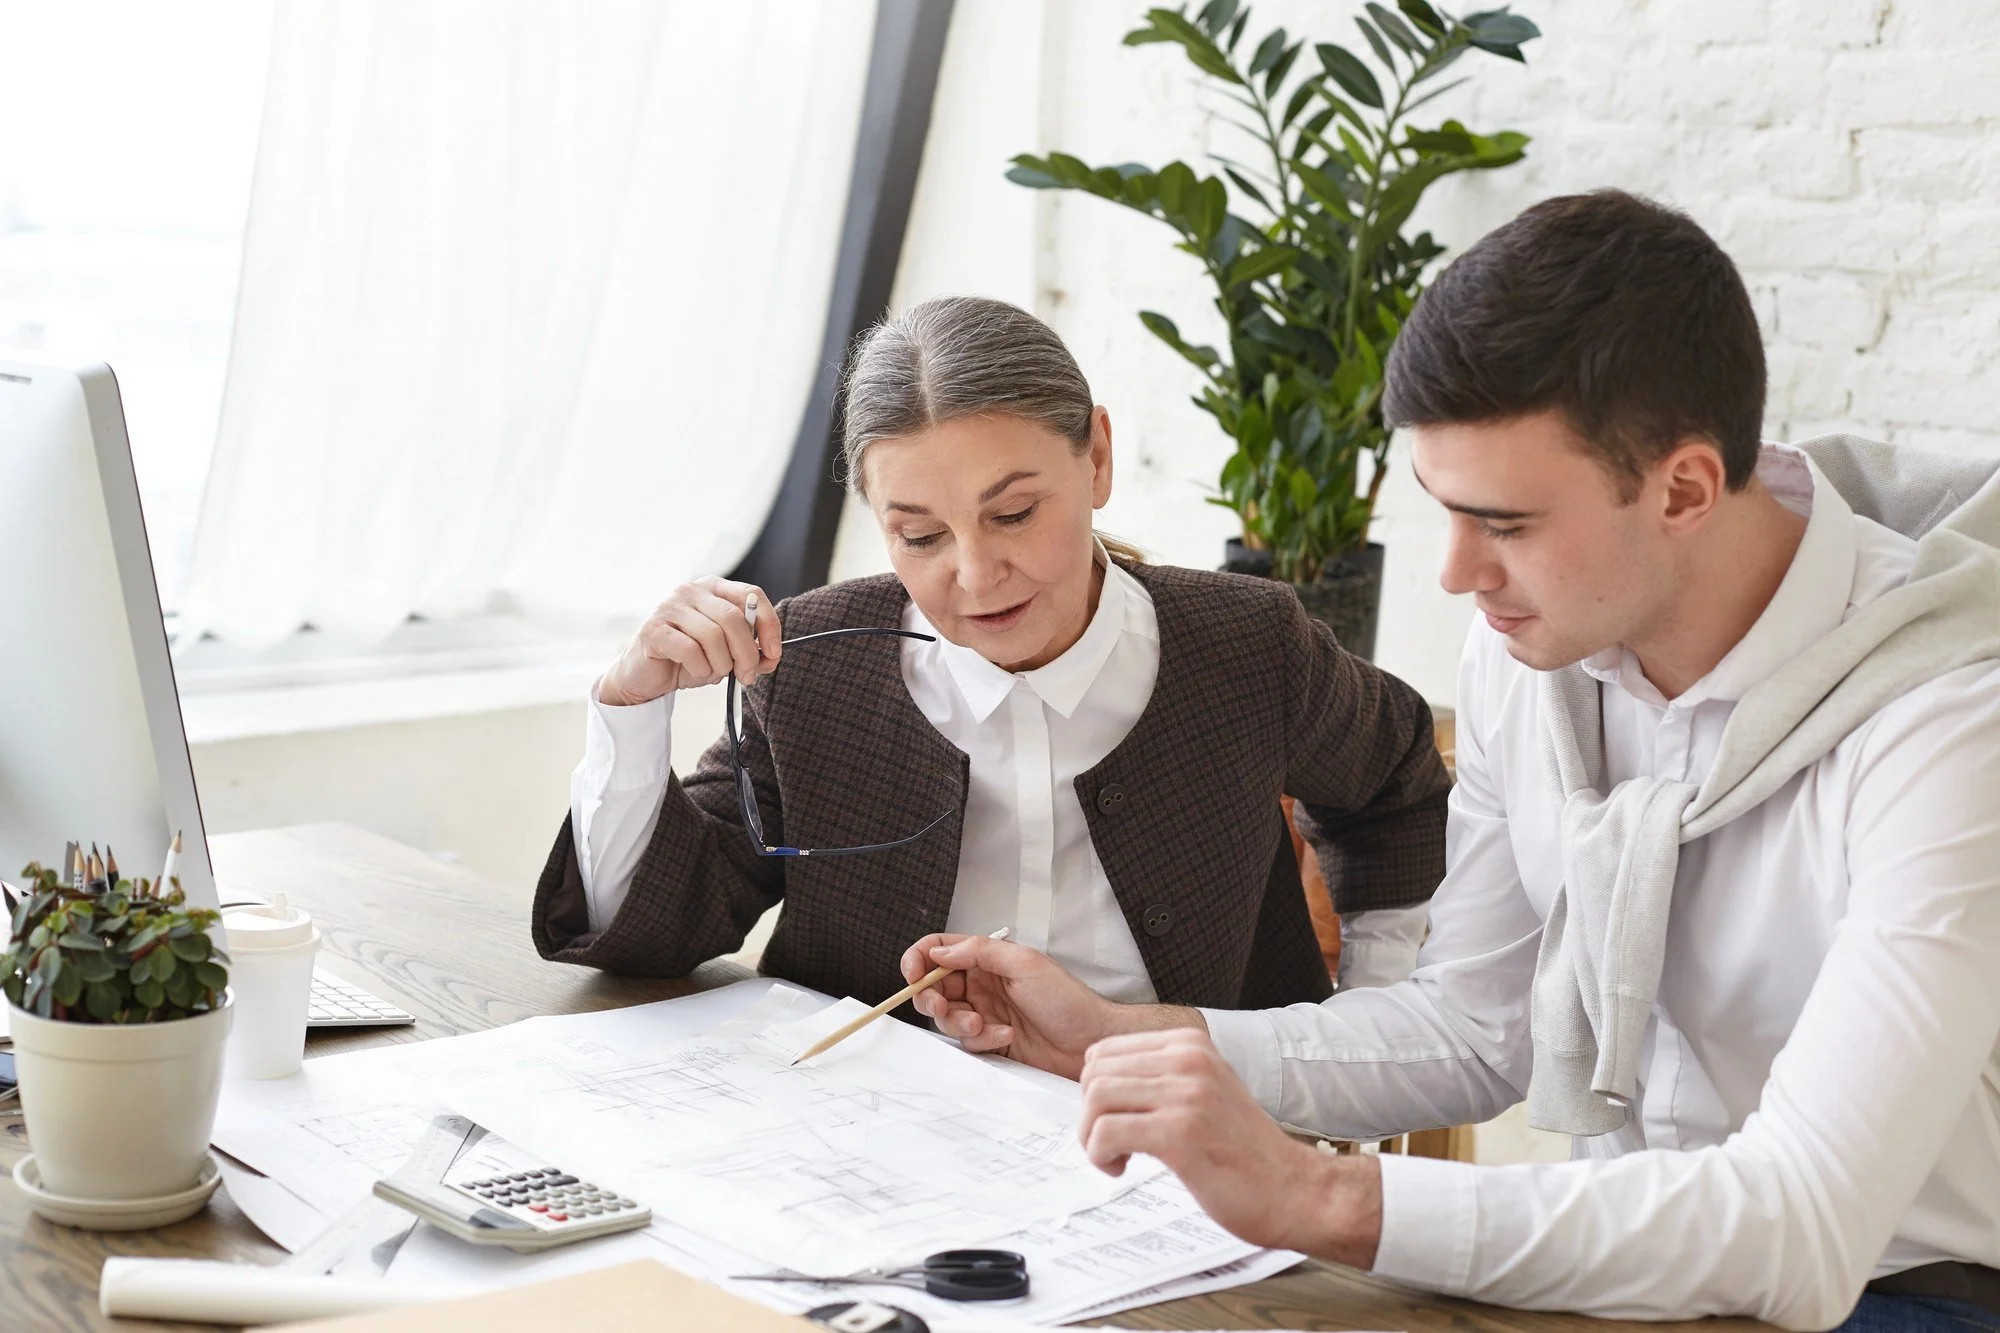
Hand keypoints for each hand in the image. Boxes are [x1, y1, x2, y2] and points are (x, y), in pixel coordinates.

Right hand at [598, 577, 780, 706]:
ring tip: (715, 673)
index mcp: (713, 588)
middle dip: (746, 653)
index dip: (769, 625)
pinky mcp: (654, 630)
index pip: (752, 595)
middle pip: (734, 618)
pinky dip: (701, 669)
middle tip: (746, 676)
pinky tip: (696, 672)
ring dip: (721, 664)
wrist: (645, 676)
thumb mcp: (726, 653)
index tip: (773, 653)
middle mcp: (691, 590)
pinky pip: (690, 650)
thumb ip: (750, 650)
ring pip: (713, 635)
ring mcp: (670, 607)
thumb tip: (770, 657)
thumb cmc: (688, 659)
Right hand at [900, 934, 1199, 1080]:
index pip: (940, 950)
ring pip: (947, 1017)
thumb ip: (979, 952)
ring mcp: (984, 1013)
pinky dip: (981, 1040)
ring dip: (960, 1022)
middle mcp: (982, 984)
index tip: (913, 973)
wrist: (1090, 1041)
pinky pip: (966, 1042)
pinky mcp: (989, 1040)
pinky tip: (1005, 1037)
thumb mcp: (1025, 964)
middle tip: (944, 1006)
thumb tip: (940, 951)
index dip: (919, 959)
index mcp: (988, 959)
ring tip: (985, 1025)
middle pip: (934, 987)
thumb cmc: (1068, 1001)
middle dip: (932, 998)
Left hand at [1077, 1029, 1380, 1266]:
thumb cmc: (1246, 1153)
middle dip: (1088, 1114)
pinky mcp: (1181, 1131)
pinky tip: (1122, 1169)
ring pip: (1096, 1099)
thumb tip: (1098, 1085)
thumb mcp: (1205, 1093)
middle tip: (1111, 1144)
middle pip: (1094, 1071)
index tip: (1113, 1120)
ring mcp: (1186, 1093)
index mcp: (1191, 1045)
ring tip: (1116, 1157)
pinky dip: (1101, 1155)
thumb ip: (1161, 1079)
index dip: (1095, 1091)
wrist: (1295, 1190)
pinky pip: (1106, 1132)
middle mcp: (1189, 1059)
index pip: (1105, 1050)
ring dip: (1092, 1137)